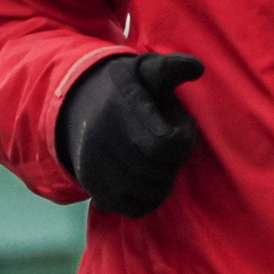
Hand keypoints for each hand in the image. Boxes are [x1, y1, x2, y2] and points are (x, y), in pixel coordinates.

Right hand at [56, 52, 204, 217]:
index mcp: (119, 108)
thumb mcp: (144, 68)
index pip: (164, 143)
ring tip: (161, 159)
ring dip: (167, 178)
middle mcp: (102, 140)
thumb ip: (171, 66)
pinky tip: (151, 177)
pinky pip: (137, 207)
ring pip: (151, 191)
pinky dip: (152, 197)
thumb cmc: (123, 88)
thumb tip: (198, 68)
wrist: (76, 107)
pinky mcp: (95, 188)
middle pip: (159, 169)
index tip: (181, 125)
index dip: (183, 139)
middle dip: (176, 159)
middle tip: (173, 145)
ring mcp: (96, 167)